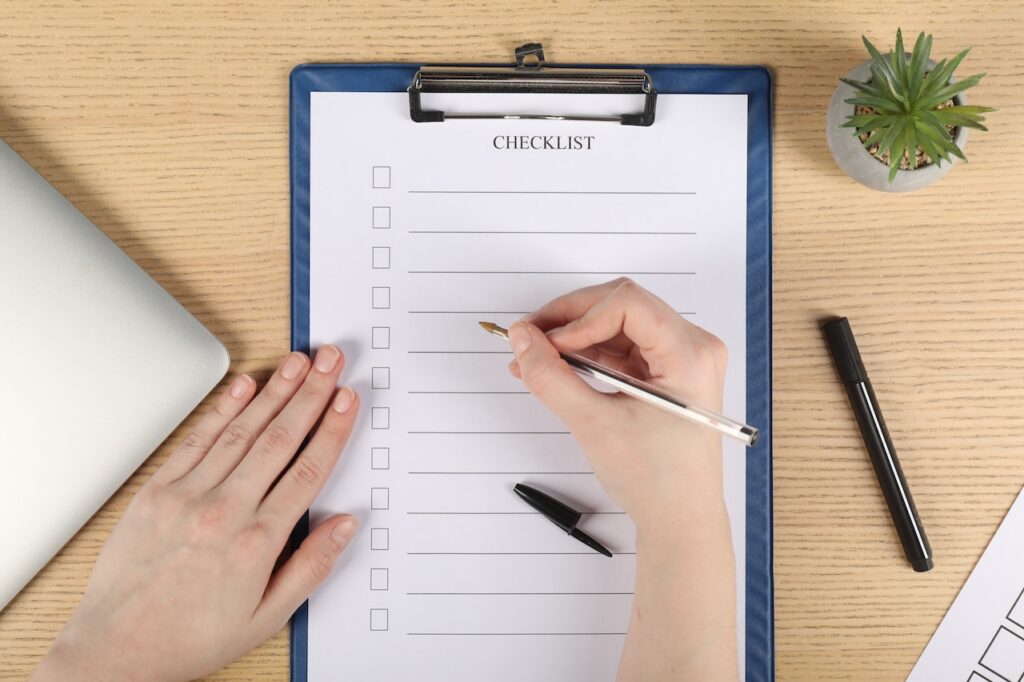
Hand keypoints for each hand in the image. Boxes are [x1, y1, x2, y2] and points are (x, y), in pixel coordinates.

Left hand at [32, 347, 358, 681]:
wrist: (117, 649)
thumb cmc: (191, 638)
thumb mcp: (267, 617)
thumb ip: (311, 567)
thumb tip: (344, 524)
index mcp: (257, 543)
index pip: (307, 471)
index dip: (332, 429)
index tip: (347, 399)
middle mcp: (223, 511)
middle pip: (279, 439)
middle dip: (312, 394)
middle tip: (332, 361)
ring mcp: (187, 496)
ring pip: (241, 431)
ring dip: (274, 392)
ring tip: (299, 363)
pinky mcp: (157, 491)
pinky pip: (196, 439)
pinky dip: (222, 408)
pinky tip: (244, 385)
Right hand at [510, 279, 738, 680]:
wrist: (680, 521)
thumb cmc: (657, 481)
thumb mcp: (595, 425)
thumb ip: (552, 378)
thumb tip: (523, 340)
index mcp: (690, 355)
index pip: (627, 304)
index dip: (578, 316)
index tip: (544, 341)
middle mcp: (693, 349)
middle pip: (622, 307)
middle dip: (570, 321)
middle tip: (528, 338)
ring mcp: (681, 360)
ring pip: (618, 326)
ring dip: (574, 338)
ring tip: (534, 357)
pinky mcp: (667, 374)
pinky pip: (622, 348)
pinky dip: (588, 355)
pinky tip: (556, 368)